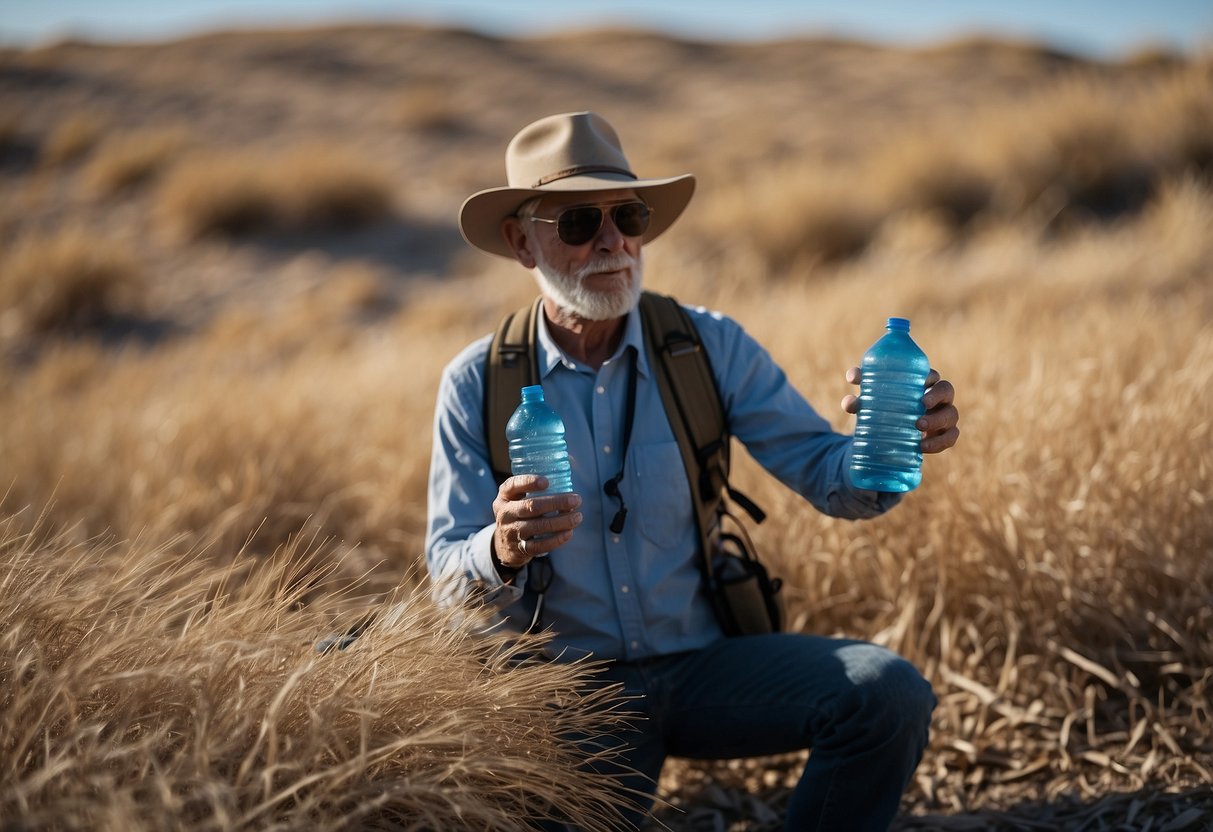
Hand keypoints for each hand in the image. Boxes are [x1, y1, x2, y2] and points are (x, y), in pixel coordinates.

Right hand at [492, 475, 582, 569]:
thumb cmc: (517, 513)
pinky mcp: (520, 549)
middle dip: (556, 502)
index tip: (547, 482)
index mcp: (505, 496)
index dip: (529, 482)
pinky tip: (569, 533)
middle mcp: (505, 513)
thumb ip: (534, 491)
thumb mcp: (516, 499)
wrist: (502, 544)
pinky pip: (540, 545)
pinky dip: (556, 539)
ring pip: (538, 526)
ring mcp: (511, 532)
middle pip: (531, 506)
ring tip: (577, 517)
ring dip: (561, 521)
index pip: (513, 485)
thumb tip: (568, 485)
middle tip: (576, 500)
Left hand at [841, 367, 959, 453]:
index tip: (920, 380)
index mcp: (922, 384)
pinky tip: (923, 447)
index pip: (931, 374)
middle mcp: (937, 397)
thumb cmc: (884, 410)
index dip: (928, 375)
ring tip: (918, 426)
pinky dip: (938, 443)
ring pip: (951, 415)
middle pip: (947, 390)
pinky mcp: (944, 435)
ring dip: (936, 420)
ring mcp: (944, 416)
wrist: (891, 437)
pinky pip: (950, 438)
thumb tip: (848, 401)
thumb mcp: (871, 402)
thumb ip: (860, 399)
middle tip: (922, 402)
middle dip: (936, 395)